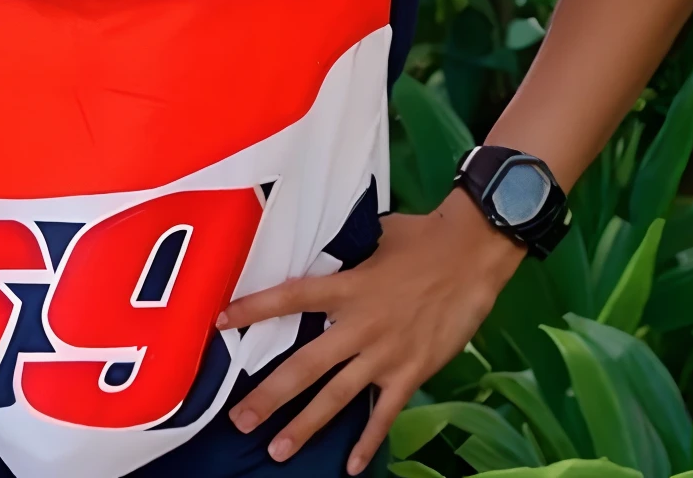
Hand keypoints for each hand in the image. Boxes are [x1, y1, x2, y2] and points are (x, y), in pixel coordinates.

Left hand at [218, 193, 523, 467]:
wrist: (471, 254)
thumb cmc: (422, 237)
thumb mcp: (374, 237)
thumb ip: (347, 254)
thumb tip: (325, 249)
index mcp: (346, 285)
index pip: (289, 297)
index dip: (254, 309)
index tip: (221, 322)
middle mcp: (358, 325)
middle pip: (304, 366)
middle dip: (269, 396)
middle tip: (239, 420)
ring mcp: (385, 354)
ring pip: (336, 397)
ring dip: (305, 426)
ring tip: (276, 449)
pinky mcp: (412, 373)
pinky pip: (384, 414)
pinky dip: (367, 440)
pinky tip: (350, 466)